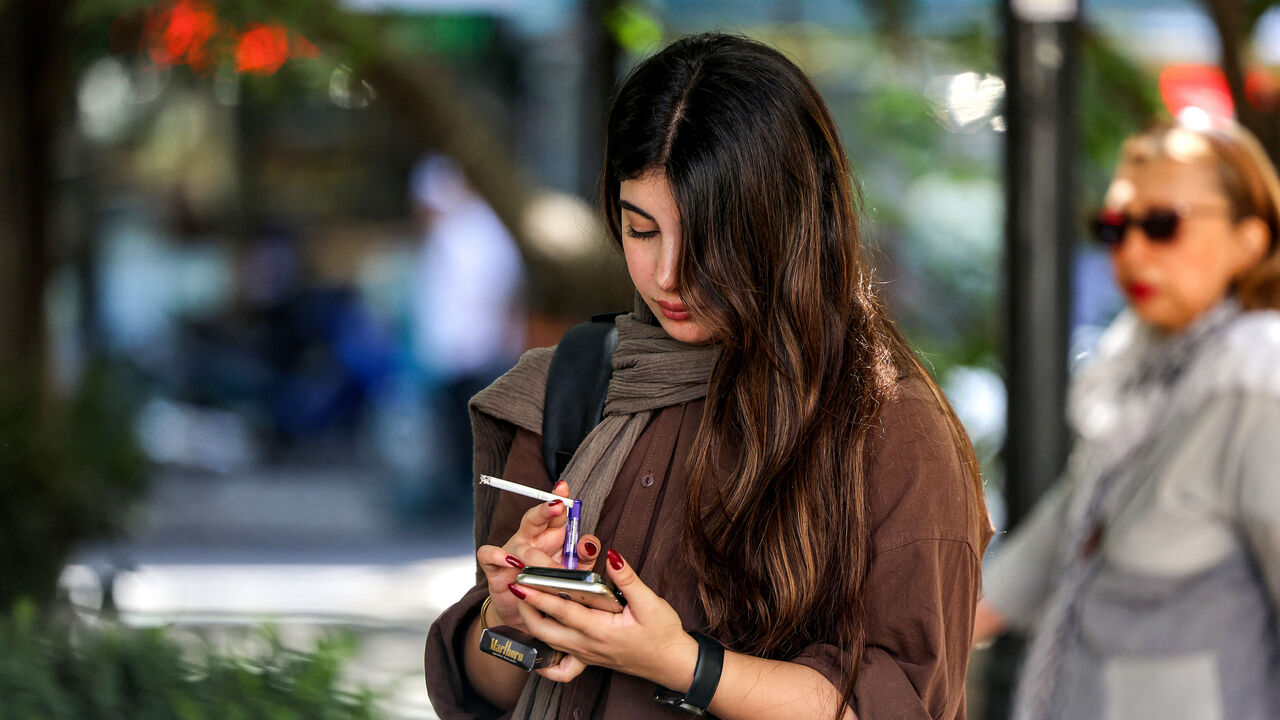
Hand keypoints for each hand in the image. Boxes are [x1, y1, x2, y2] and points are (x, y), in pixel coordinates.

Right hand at [476, 481, 602, 631]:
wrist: (527, 613)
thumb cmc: (551, 586)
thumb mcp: (574, 571)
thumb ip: (584, 556)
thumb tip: (588, 543)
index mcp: (551, 535)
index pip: (556, 514)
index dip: (560, 499)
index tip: (564, 487)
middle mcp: (530, 539)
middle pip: (535, 518)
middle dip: (546, 510)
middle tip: (558, 506)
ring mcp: (511, 551)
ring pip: (520, 544)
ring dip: (535, 556)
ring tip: (547, 567)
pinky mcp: (494, 567)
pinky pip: (489, 554)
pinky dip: (497, 556)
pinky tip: (510, 561)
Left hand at [513, 549, 697, 689]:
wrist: (671, 662)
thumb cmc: (663, 634)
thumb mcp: (650, 603)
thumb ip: (628, 579)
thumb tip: (611, 556)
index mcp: (600, 630)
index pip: (562, 611)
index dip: (539, 596)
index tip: (521, 582)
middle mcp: (587, 645)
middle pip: (545, 629)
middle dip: (526, 607)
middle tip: (515, 584)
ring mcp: (585, 654)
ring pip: (548, 642)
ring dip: (532, 622)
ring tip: (522, 600)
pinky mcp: (588, 659)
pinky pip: (561, 666)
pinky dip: (545, 660)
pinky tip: (539, 647)